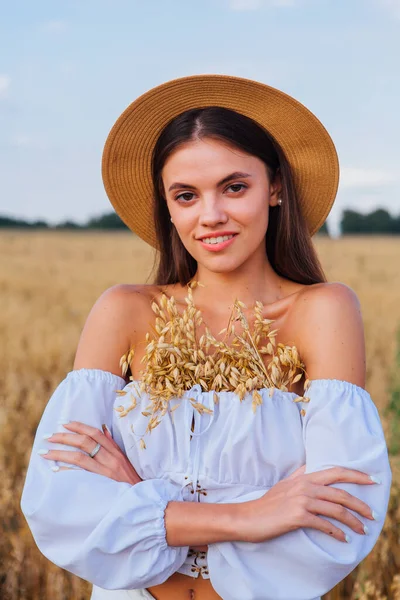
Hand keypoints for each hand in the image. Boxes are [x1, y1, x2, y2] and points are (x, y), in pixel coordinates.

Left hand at [39, 422, 142, 484]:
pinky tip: (55, 470)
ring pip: (79, 458)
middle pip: (85, 443)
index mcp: (115, 451)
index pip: (95, 433)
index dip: (79, 427)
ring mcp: (105, 472)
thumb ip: (112, 445)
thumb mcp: (124, 459)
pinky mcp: (100, 485)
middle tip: (49, 437)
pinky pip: (80, 476)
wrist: (140, 498)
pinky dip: (66, 471)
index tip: (64, 424)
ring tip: (45, 452)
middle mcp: (110, 459)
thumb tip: (103, 429)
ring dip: (60, 453)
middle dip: (65, 438)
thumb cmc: (130, 479)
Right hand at [240, 466, 378, 543]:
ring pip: (336, 509)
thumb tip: (311, 465)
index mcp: (304, 477)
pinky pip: (324, 525)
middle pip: (341, 492)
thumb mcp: (284, 484)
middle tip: (373, 514)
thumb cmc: (267, 504)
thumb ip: (299, 474)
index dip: (356, 474)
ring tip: (362, 530)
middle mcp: (305, 486)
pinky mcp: (297, 516)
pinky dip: (337, 533)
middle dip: (361, 504)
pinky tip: (344, 539)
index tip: (372, 480)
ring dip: (353, 521)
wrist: (247, 518)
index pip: (336, 471)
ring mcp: (301, 501)